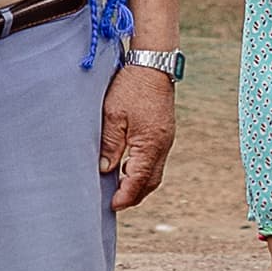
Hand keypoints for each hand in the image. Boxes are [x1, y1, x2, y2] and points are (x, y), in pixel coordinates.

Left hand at [103, 60, 176, 209]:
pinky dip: (143, 169)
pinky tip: (128, 165)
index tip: (112, 206)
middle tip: (116, 202)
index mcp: (150, 144)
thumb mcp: (113, 116)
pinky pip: (156, 159)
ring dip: (139, 183)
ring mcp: (166, 139)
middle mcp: (163, 145)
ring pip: (155, 171)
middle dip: (134, 195)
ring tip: (120, 186)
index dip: (125, 196)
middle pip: (151, 182)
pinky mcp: (165, 132)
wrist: (153, 64)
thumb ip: (110, 145)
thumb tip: (105, 169)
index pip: (138, 180)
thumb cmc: (131, 87)